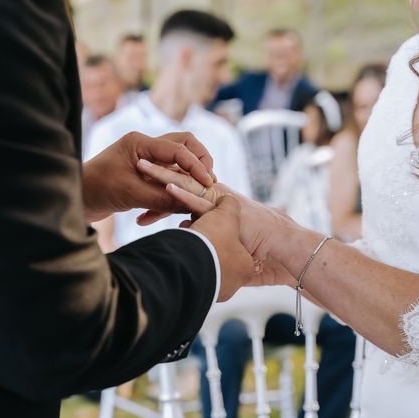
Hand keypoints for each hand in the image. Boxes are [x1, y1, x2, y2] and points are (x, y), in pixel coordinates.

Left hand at [83, 131, 215, 221]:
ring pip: (176, 167)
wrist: (74, 200)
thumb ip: (162, 197)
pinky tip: (152, 217)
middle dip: (198, 164)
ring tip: (191, 201)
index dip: (196, 166)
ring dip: (182, 184)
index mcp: (140, 143)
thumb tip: (191, 203)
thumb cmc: (96, 190)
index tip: (208, 183)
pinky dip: (166, 197)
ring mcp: (144, 161)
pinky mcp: (143, 176)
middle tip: (208, 182)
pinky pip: (165, 182)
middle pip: (183, 146)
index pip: (178, 149)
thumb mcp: (131, 195)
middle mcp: (144, 148)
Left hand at [136, 160, 300, 285]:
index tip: (139, 183)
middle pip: (180, 180)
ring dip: (163, 175)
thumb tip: (185, 235)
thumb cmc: (258, 250)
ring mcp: (221, 201)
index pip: (181, 191)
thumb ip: (203, 236)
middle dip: (156, 173)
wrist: (286, 250)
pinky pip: (202, 201)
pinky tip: (166, 188)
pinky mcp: (228, 209)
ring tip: (140, 167)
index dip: (159, 186)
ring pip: (187, 184)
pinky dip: (183, 194)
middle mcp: (215, 196)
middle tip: (132, 166)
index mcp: (211, 202)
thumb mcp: (222, 244)